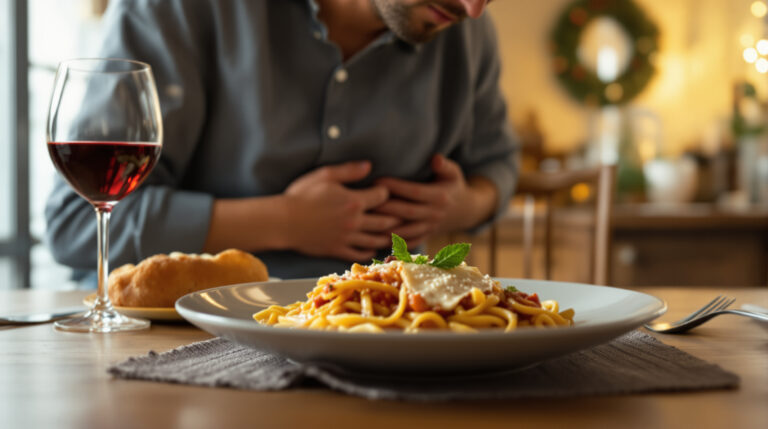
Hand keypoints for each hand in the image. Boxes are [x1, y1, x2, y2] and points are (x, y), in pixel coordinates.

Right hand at [282, 161, 399, 260]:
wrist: (283, 221)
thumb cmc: (301, 195)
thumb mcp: (324, 175)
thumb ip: (349, 170)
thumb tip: (369, 165)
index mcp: (354, 201)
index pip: (383, 197)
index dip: (385, 192)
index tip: (382, 190)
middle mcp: (355, 222)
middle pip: (385, 221)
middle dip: (393, 216)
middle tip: (398, 213)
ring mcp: (347, 238)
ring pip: (376, 239)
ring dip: (386, 235)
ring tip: (391, 231)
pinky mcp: (337, 249)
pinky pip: (360, 253)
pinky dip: (369, 251)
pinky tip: (371, 247)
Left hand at [374, 155, 496, 245]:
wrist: (464, 211)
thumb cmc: (452, 185)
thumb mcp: (453, 172)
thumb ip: (444, 165)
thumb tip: (435, 158)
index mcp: (440, 197)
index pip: (415, 192)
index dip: (396, 187)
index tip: (378, 181)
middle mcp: (435, 214)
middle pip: (407, 213)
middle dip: (386, 208)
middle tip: (365, 201)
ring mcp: (430, 228)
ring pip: (405, 231)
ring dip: (386, 227)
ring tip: (366, 221)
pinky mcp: (425, 237)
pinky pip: (407, 242)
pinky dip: (392, 242)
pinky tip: (375, 238)